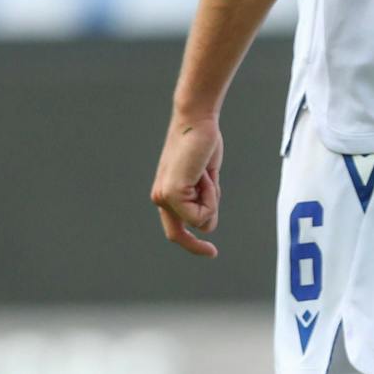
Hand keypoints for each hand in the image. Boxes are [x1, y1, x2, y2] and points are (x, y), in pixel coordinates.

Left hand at [151, 113, 223, 256]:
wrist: (196, 122)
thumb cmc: (202, 145)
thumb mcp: (206, 180)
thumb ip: (205, 203)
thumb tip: (207, 227)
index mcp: (166, 195)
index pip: (176, 231)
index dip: (192, 244)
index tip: (211, 251)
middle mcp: (160, 199)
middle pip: (183, 233)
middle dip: (202, 229)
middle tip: (211, 233)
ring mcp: (164, 199)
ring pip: (201, 220)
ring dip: (212, 198)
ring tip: (206, 172)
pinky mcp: (172, 195)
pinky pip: (202, 212)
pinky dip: (211, 195)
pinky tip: (204, 174)